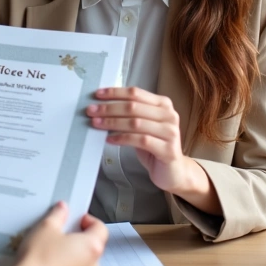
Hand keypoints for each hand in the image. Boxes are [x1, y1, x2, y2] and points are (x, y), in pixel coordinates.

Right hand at [0, 202, 106, 265]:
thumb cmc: (37, 262)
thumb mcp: (45, 228)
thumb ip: (57, 215)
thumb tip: (62, 210)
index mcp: (91, 247)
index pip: (100, 228)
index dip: (89, 221)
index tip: (78, 220)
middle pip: (92, 249)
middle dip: (78, 242)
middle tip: (61, 236)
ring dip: (71, 261)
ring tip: (51, 256)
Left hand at [86, 87, 219, 212]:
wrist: (174, 172)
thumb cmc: (155, 147)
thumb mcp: (144, 126)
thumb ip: (131, 114)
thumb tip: (103, 106)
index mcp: (163, 104)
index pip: (136, 93)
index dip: (115, 93)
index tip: (97, 94)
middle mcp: (169, 115)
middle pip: (133, 106)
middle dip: (109, 108)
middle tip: (91, 111)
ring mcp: (170, 132)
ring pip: (136, 123)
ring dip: (112, 122)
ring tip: (97, 124)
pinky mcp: (167, 149)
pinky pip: (140, 140)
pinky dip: (122, 138)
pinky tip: (110, 140)